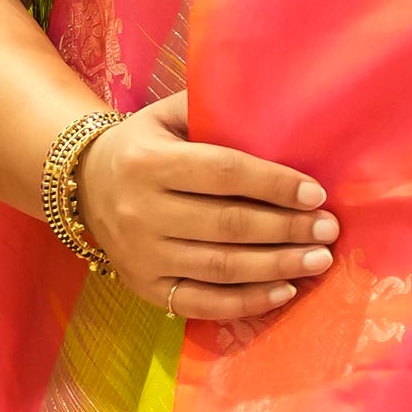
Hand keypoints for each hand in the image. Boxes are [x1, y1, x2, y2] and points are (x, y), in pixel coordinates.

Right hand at [75, 90, 337, 321]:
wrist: (82, 185)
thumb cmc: (143, 145)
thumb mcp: (166, 116)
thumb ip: (211, 111)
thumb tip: (277, 108)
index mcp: (148, 162)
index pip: (223, 174)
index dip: (274, 185)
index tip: (316, 194)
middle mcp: (141, 211)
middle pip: (228, 225)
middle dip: (287, 229)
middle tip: (329, 230)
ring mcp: (142, 255)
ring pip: (221, 267)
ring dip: (277, 267)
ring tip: (318, 259)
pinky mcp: (145, 287)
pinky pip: (202, 303)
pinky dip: (247, 302)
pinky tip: (285, 291)